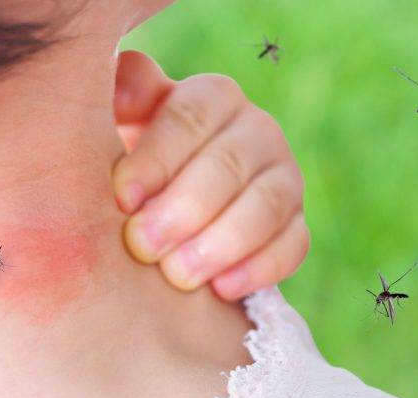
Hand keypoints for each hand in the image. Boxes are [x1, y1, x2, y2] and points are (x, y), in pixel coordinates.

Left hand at [112, 51, 308, 300]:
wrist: (169, 209)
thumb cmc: (137, 164)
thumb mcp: (123, 124)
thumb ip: (122, 97)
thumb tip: (124, 87)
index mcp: (212, 98)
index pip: (188, 120)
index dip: (155, 160)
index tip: (120, 198)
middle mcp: (257, 130)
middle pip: (227, 165)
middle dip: (184, 209)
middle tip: (142, 245)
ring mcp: (285, 178)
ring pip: (266, 205)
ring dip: (221, 243)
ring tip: (178, 276)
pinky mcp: (297, 224)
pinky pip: (293, 245)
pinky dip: (259, 268)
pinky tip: (222, 289)